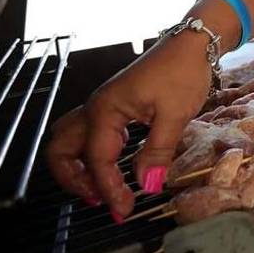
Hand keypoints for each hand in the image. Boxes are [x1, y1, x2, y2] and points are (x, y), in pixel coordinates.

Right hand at [45, 33, 210, 218]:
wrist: (192, 43)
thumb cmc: (183, 71)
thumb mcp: (175, 114)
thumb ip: (158, 151)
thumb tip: (147, 185)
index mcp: (105, 110)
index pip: (98, 160)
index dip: (109, 189)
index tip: (125, 210)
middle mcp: (95, 108)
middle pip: (61, 150)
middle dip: (74, 180)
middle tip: (101, 200)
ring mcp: (102, 106)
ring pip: (69, 141)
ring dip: (77, 168)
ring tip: (102, 188)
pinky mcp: (113, 106)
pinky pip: (87, 134)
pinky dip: (91, 154)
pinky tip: (115, 163)